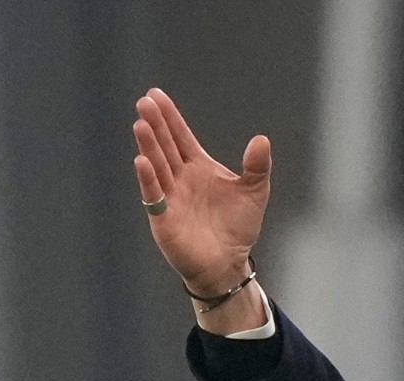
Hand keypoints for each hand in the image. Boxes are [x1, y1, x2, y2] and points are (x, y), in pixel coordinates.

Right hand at [132, 87, 271, 297]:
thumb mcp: (254, 192)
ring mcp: (170, 197)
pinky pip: (154, 196)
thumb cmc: (237, 227)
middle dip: (155, 124)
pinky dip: (148, 179)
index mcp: (198, 167)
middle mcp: (180, 178)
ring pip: (157, 166)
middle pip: (165, 146)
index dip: (170, 117)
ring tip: (141, 124)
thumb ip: (257, 167)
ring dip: (149, 146)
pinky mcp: (164, 218)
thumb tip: (262, 140)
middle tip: (144, 102)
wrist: (228, 262)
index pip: (180, 137)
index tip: (156, 95)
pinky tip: (142, 161)